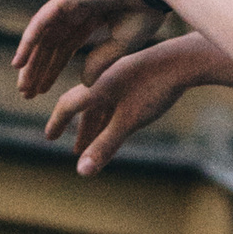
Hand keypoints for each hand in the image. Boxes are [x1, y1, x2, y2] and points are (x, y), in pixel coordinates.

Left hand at [12, 0, 145, 99]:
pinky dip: (28, 42)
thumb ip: (101, 61)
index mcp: (92, 17)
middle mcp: (77, 8)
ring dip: (31, 62)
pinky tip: (19, 62)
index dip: (53, 69)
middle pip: (50, 44)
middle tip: (27, 93)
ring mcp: (69, 1)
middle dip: (39, 69)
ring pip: (43, 37)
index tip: (42, 91)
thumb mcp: (122, 44)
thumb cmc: (146, 11)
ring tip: (23, 87)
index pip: (65, 47)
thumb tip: (84, 83)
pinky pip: (41, 23)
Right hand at [43, 33, 224, 175]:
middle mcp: (103, 80)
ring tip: (94, 144)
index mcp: (95, 88)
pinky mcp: (136, 78)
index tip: (49, 137)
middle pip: (85, 108)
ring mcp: (120, 79)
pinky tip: (117, 125)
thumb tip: (81, 173)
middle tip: (75, 149)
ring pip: (102, 106)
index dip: (58, 123)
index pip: (68, 105)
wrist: (182, 60)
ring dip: (96, 126)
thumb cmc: (153, 90)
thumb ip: (104, 146)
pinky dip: (111, 117)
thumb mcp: (128, 122)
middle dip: (80, 130)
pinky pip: (116, 101)